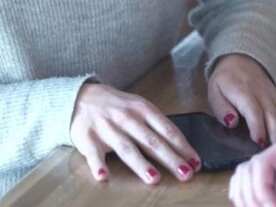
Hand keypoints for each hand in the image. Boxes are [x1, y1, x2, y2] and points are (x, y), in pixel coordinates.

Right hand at [69, 83, 199, 183]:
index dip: (183, 147)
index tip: (195, 162)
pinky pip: (94, 154)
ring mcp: (108, 129)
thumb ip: (156, 125)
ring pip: (127, 148)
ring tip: (154, 178)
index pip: (167, 130)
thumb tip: (180, 146)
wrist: (80, 97)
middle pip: (152, 141)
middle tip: (185, 173)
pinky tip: (103, 176)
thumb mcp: (139, 107)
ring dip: (141, 164)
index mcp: (143, 109)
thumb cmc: (117, 106)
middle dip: (170, 158)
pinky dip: (98, 165)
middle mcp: (127, 118)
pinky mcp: (88, 139)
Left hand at [208, 53, 275, 147]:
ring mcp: (272, 94)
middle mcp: (261, 93)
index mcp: (243, 91)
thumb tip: (232, 122)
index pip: (253, 111)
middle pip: (272, 114)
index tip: (259, 143)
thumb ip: (221, 108)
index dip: (257, 128)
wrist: (240, 58)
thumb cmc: (225, 79)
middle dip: (275, 134)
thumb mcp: (214, 91)